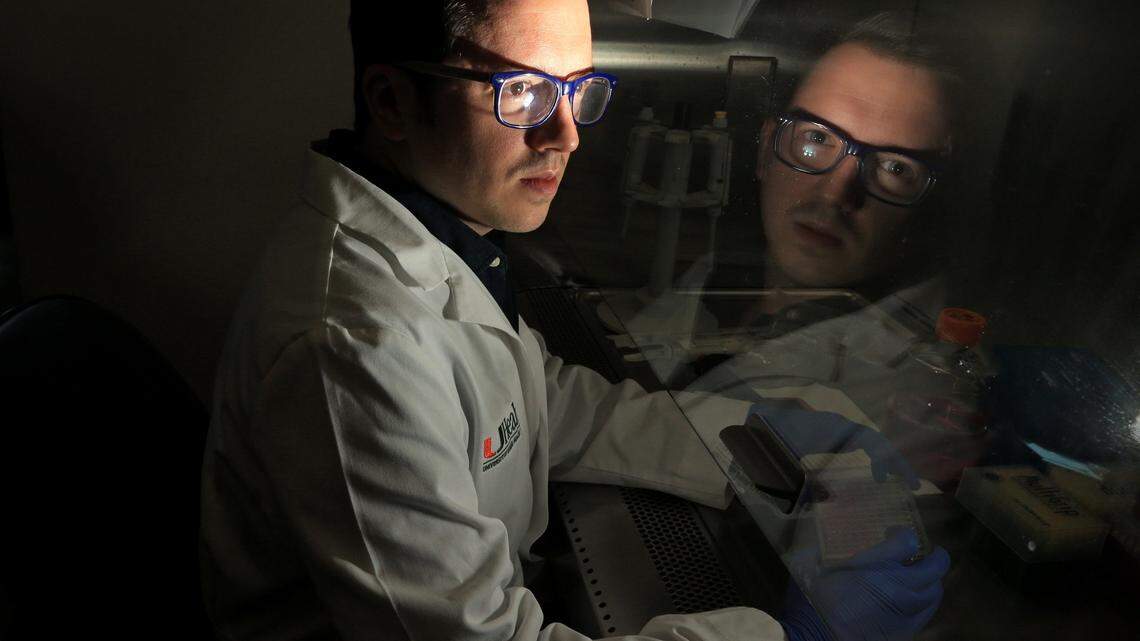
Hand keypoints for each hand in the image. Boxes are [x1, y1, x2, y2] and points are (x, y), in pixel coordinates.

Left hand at [748, 404, 919, 488]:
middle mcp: (836, 424)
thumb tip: (824, 501)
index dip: (885, 458)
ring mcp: (833, 427)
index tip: (891, 480)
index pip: (868, 439)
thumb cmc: (767, 439)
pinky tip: (876, 474)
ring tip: (900, 481)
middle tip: (912, 485)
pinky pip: (856, 442)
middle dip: (895, 460)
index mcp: (830, 428)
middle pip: (873, 440)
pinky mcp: (828, 433)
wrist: (751, 420)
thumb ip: (800, 483)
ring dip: (886, 459)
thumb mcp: (783, 463)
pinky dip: (871, 456)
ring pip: (867, 441)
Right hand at [781, 529, 950, 640]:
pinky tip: (909, 602)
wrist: (817, 638)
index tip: (893, 533)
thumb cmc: (814, 600)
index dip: (903, 533)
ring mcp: (907, 614)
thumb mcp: (815, 564)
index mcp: (879, 568)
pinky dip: (923, 604)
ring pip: (935, 593)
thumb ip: (826, 546)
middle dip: (931, 558)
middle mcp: (901, 589)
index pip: (909, 541)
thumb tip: (821, 535)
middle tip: (921, 554)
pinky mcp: (906, 633)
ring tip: (919, 578)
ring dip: (930, 582)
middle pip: (935, 568)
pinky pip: (925, 615)